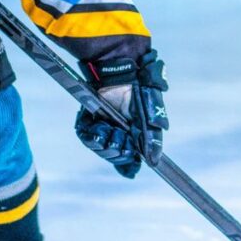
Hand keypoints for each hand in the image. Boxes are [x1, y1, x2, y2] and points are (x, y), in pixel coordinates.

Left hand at [75, 50, 168, 177]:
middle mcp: (119, 130)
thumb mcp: (151, 114)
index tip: (129, 168)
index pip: (130, 156)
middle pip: (113, 154)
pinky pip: (85, 134)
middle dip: (116, 150)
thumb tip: (155, 161)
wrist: (121, 71)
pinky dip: (88, 131)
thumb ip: (152, 138)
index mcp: (136, 132)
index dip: (128, 163)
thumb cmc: (141, 90)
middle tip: (119, 137)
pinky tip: (95, 123)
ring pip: (98, 147)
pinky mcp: (90, 118)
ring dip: (102, 141)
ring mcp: (104, 125)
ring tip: (107, 128)